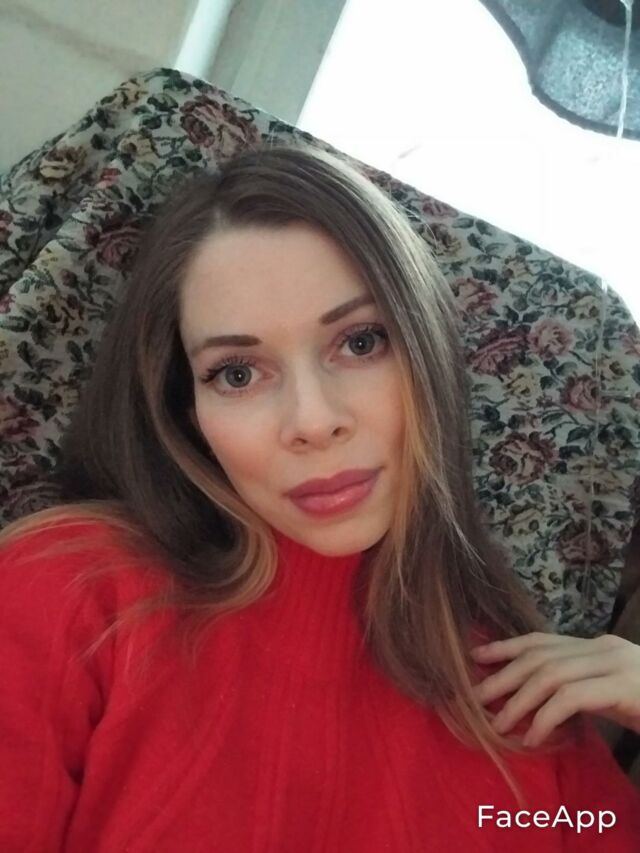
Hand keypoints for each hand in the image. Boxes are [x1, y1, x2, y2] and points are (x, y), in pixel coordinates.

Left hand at [470, 632, 639, 746]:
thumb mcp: (610, 693)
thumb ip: (579, 686)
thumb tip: (534, 699)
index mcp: (598, 645)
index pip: (542, 640)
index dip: (506, 647)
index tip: (477, 657)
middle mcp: (603, 648)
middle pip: (540, 657)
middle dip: (504, 677)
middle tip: (476, 699)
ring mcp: (615, 665)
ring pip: (550, 676)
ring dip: (518, 702)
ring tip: (499, 725)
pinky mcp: (623, 688)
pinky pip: (571, 699)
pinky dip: (545, 717)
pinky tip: (533, 737)